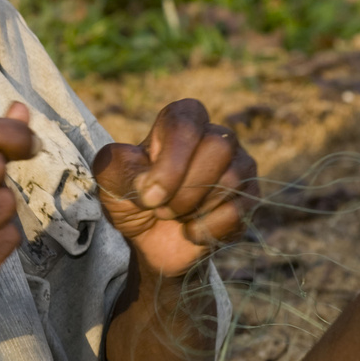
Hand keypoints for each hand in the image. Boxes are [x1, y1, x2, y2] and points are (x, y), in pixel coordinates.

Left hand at [92, 99, 257, 275]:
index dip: (169, 164)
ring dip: (193, 209)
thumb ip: (118, 167)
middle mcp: (216, 135)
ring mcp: (238, 165)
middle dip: (183, 189)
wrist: (151, 241)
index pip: (186, 124)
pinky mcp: (250, 198)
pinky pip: (239, 210)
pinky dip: (206, 229)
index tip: (149, 195)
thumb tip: (151, 184)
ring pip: (231, 179)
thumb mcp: (110, 179)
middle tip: (160, 207)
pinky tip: (191, 230)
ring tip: (175, 215)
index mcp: (181, 119)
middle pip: (218, 147)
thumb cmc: (132, 199)